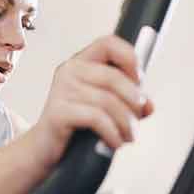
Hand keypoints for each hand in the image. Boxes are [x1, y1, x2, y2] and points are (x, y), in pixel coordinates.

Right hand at [29, 35, 154, 166]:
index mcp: (80, 63)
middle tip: (138, 118)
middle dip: (134, 101)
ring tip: (128, 136)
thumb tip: (148, 106)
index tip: (140, 80)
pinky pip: (97, 118)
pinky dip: (113, 133)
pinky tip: (115, 142)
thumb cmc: (75, 126)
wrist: (44, 149)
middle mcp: (69, 71)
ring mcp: (61, 91)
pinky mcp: (59, 112)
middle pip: (114, 77)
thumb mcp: (105, 109)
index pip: (108, 43)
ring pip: (108, 101)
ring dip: (126, 123)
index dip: (129, 57)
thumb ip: (128, 104)